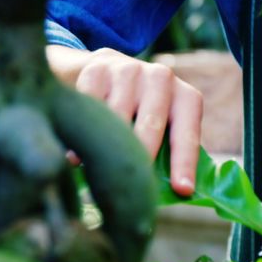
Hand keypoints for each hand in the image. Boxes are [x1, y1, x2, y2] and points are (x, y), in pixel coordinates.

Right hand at [47, 45, 202, 196]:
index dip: (184, 163)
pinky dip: (81, 133)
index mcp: (185, 96)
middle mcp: (161, 78)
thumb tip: (171, 193)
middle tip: (127, 187)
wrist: (107, 70)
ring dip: (105, 147)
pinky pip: (89, 104)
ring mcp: (129, 70)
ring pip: (117, 116)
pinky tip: (74, 157)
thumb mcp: (162, 124)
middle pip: (151, 125)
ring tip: (96, 172)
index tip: (182, 190)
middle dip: (139, 157)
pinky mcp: (98, 68)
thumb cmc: (140, 110)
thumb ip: (167, 152)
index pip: (186, 133)